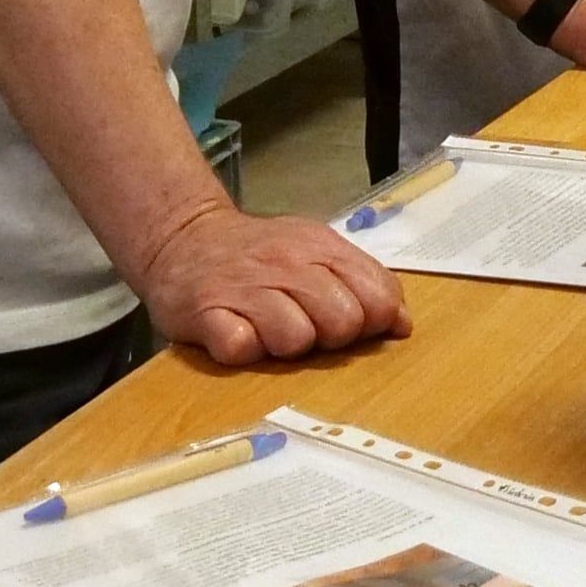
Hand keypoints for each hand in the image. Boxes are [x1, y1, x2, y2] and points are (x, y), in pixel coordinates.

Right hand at [133, 202, 406, 365]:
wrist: (182, 237)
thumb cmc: (259, 255)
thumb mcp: (317, 252)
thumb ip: (364, 281)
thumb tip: (403, 325)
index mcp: (321, 247)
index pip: (378, 296)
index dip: (374, 321)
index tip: (353, 323)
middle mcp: (286, 264)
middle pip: (342, 322)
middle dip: (331, 336)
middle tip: (305, 326)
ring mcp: (244, 288)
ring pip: (295, 338)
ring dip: (285, 345)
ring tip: (268, 331)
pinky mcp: (205, 313)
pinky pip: (240, 347)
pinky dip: (243, 349)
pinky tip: (238, 335)